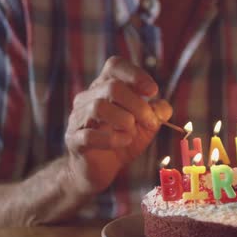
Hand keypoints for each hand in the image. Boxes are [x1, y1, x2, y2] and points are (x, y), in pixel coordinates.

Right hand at [64, 56, 172, 193]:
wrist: (100, 170)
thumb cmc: (123, 141)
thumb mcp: (147, 126)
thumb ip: (157, 113)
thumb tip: (162, 107)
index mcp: (105, 88)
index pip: (115, 66)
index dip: (135, 74)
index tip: (152, 91)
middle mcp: (88, 98)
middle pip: (112, 87)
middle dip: (138, 105)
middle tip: (150, 122)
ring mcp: (78, 118)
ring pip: (98, 107)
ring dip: (124, 120)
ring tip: (132, 132)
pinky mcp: (74, 140)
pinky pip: (89, 135)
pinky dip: (112, 139)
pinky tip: (124, 141)